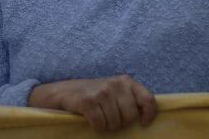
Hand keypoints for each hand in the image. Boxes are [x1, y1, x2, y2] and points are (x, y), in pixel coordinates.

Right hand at [28, 75, 156, 131]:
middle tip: (109, 119)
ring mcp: (101, 91)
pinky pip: (100, 124)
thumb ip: (129, 99)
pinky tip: (89, 120)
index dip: (148, 115)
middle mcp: (115, 84)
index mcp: (125, 81)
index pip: (148, 99)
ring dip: (106, 126)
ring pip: (115, 122)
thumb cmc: (91, 96)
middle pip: (130, 116)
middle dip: (120, 123)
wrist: (60, 92)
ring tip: (98, 117)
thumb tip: (147, 118)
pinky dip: (96, 127)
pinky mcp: (87, 101)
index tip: (143, 124)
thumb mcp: (113, 92)